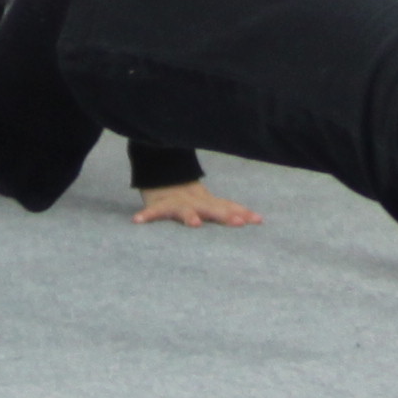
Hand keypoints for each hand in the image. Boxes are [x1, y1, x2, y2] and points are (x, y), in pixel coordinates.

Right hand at [133, 178, 260, 227]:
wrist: (162, 173)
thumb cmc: (190, 197)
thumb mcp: (209, 202)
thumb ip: (230, 210)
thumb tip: (260, 219)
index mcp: (208, 202)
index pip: (227, 207)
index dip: (241, 212)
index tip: (257, 220)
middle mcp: (195, 201)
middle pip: (212, 208)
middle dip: (224, 215)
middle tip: (237, 222)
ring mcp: (176, 202)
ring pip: (183, 209)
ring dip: (189, 215)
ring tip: (194, 224)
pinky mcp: (157, 204)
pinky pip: (151, 211)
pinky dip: (146, 216)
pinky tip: (138, 221)